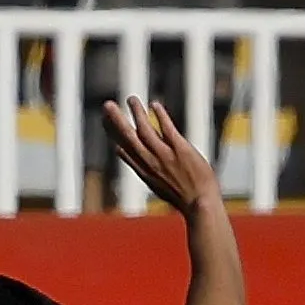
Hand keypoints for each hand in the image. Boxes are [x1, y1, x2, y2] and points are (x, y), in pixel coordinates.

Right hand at [98, 94, 221, 214]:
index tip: (105, 121)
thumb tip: (132, 159)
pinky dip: (160, 116)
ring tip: (131, 99)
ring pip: (146, 130)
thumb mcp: (159, 187)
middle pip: (129, 137)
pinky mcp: (180, 150)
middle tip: (107, 105)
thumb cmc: (184, 198)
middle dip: (117, 120)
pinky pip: (167, 129)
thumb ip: (147, 171)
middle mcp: (151, 162)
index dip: (113, 135)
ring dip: (137, 113)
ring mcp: (164, 156)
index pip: (125, 149)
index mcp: (145, 172)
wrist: (200, 204)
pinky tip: (154, 105)